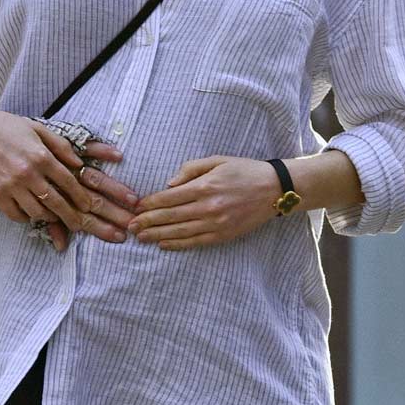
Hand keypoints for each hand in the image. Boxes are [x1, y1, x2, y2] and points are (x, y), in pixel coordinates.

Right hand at [0, 104, 131, 249]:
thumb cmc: (6, 126)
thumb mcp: (38, 128)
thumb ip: (60, 146)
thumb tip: (79, 164)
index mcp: (41, 156)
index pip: (68, 182)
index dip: (80, 197)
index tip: (86, 206)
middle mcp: (27, 173)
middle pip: (56, 202)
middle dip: (70, 216)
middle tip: (78, 224)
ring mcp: (10, 185)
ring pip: (37, 212)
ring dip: (48, 216)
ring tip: (52, 215)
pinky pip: (16, 215)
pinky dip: (25, 217)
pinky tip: (30, 213)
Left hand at [130, 157, 281, 248]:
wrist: (274, 189)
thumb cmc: (244, 170)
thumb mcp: (217, 160)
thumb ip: (190, 169)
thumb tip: (169, 185)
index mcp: (204, 186)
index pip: (168, 198)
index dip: (149, 204)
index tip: (136, 207)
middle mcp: (208, 207)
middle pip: (169, 217)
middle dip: (147, 222)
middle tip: (130, 227)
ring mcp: (215, 224)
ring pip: (179, 232)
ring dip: (157, 235)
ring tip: (141, 238)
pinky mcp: (223, 235)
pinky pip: (195, 242)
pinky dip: (177, 244)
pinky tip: (164, 244)